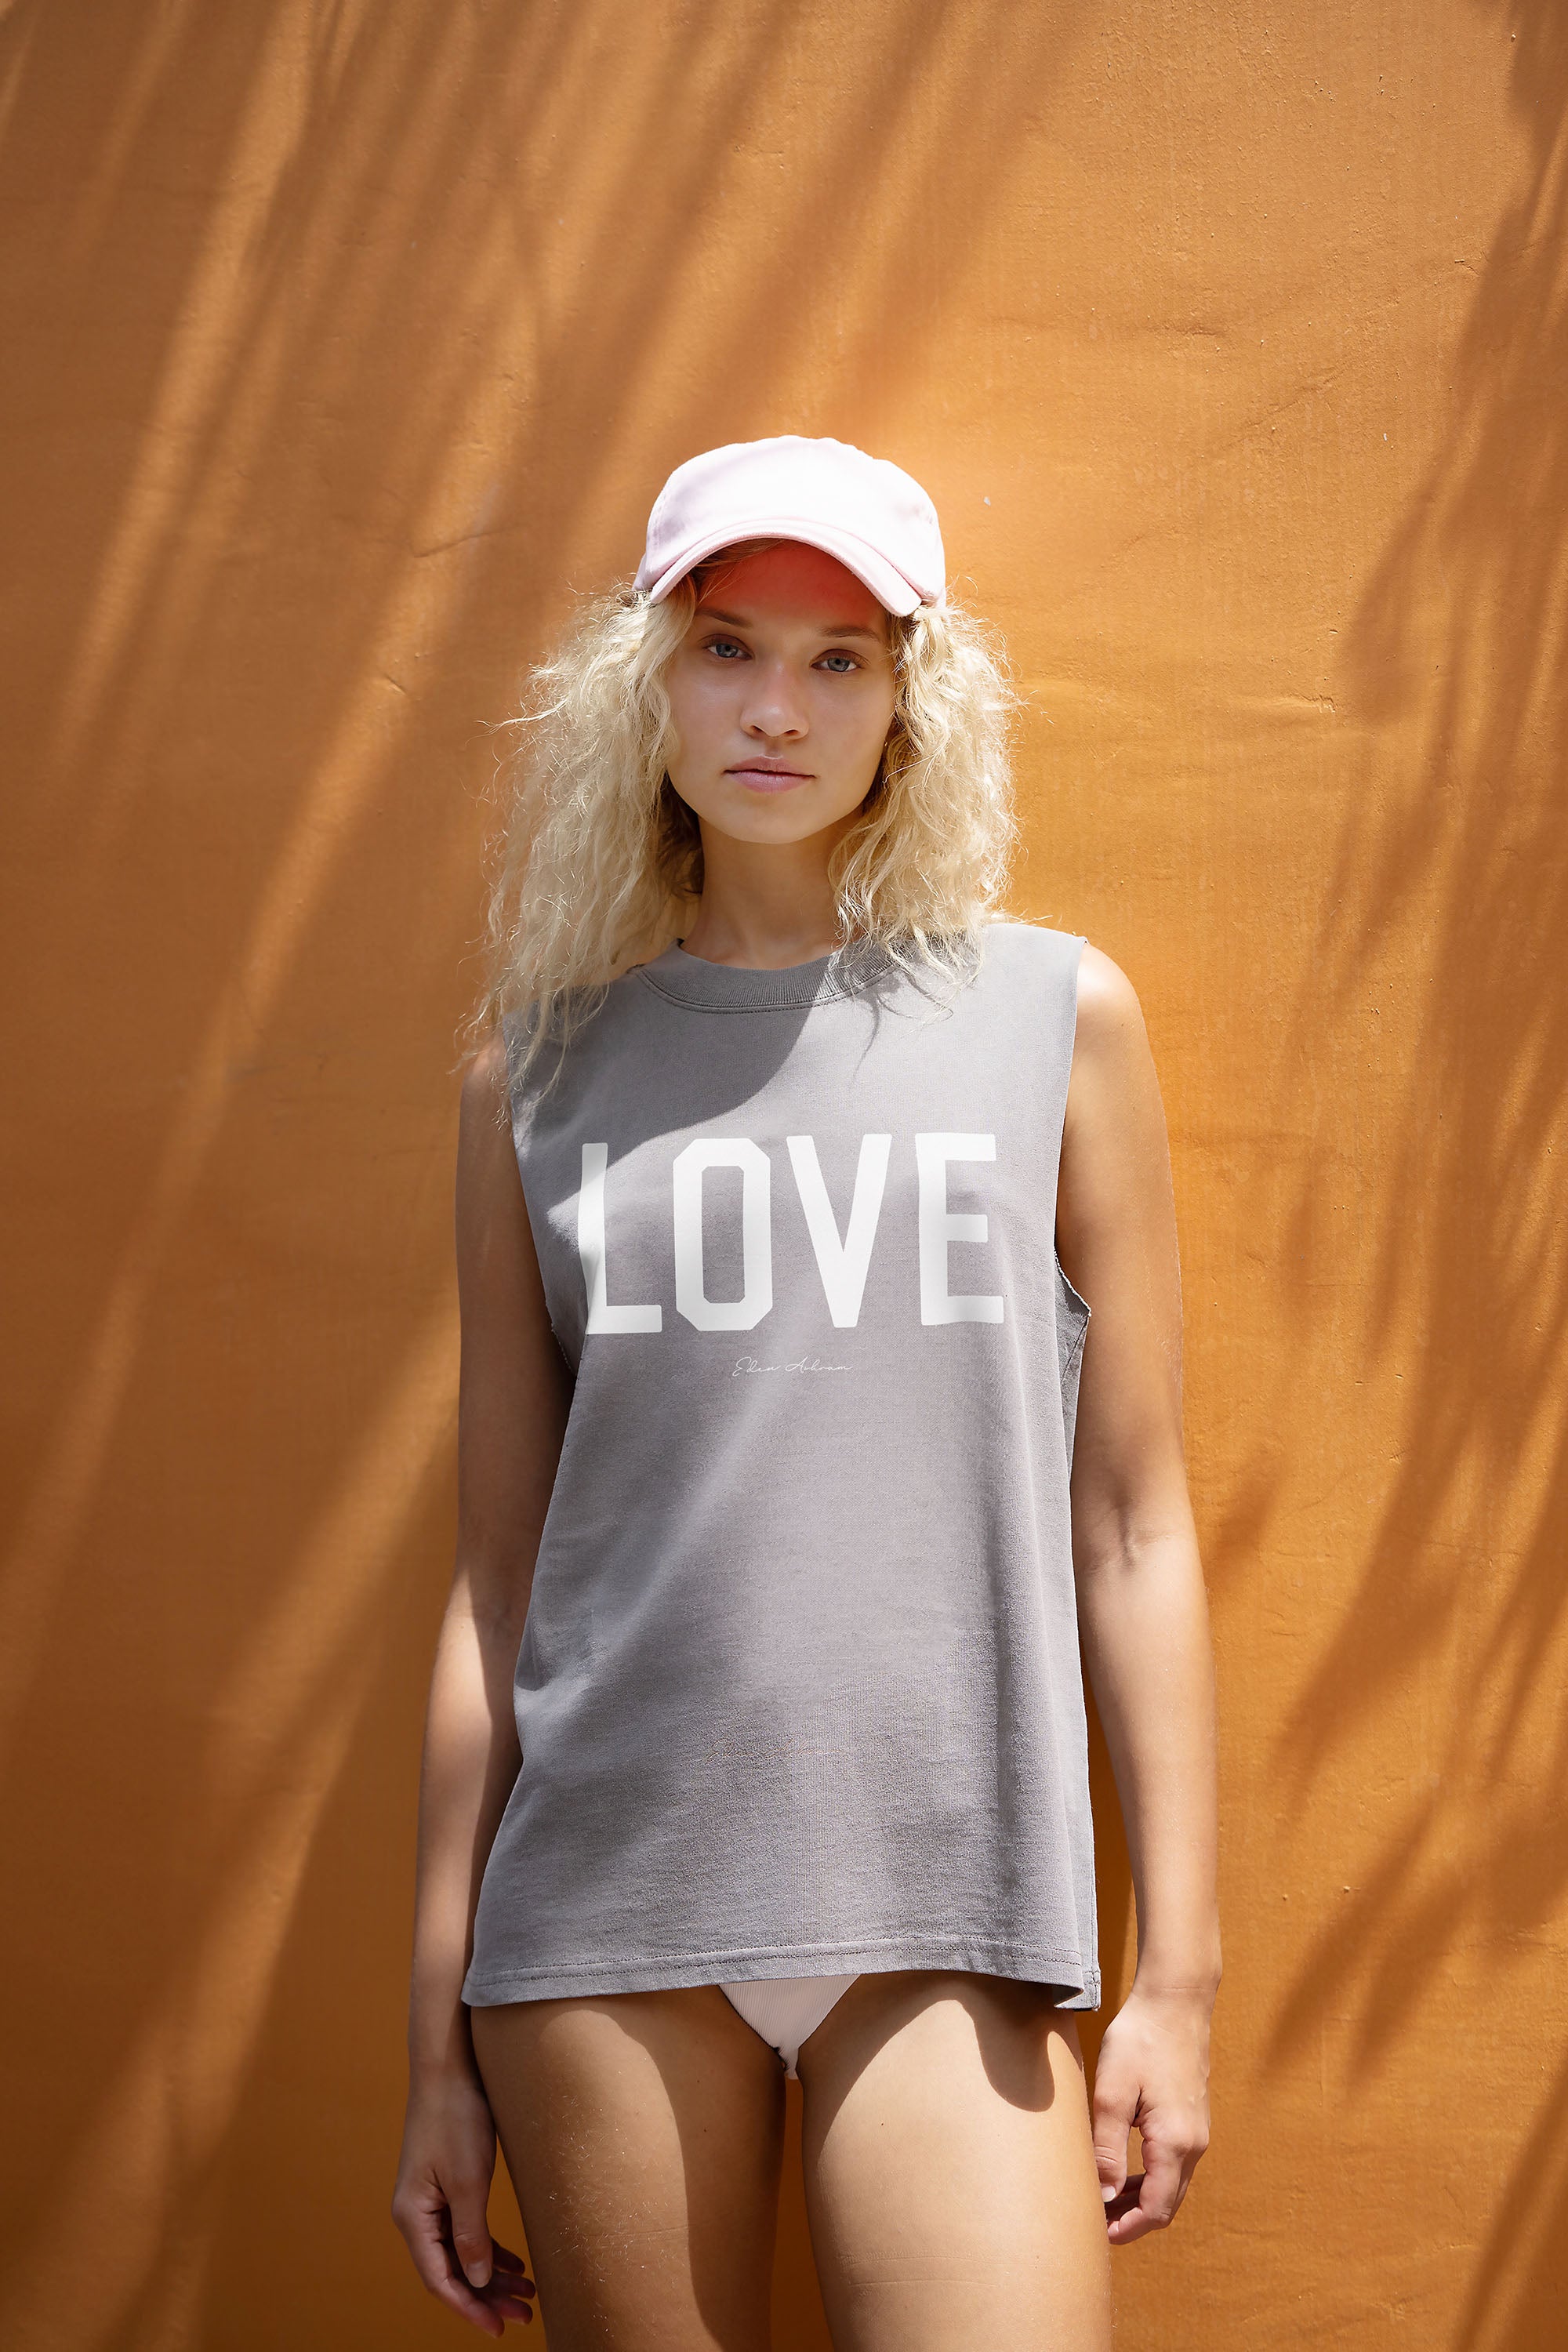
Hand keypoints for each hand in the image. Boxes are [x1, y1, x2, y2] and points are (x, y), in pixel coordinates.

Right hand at [392, 2066, 537, 2333]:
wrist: (449, 2067)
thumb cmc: (455, 2118)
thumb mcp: (468, 2180)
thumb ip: (471, 2234)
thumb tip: (479, 2281)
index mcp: (412, 2217)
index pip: (439, 2279)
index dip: (469, 2307)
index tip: (499, 2327)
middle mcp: (416, 2215)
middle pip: (451, 2271)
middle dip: (486, 2296)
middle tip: (524, 2314)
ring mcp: (430, 2200)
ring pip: (461, 2252)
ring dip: (491, 2275)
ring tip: (527, 2292)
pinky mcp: (445, 2185)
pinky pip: (466, 2230)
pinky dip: (488, 2248)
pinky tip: (514, 2261)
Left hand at [1090, 1979, 1212, 2244]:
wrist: (1175, 2002)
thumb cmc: (1140, 2041)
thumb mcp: (1112, 2093)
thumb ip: (1107, 2148)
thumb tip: (1105, 2197)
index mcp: (1175, 2142)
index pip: (1156, 2209)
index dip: (1128, 2229)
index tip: (1098, 2235)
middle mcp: (1194, 2144)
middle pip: (1167, 2204)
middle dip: (1133, 2220)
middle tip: (1095, 2222)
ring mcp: (1197, 2132)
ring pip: (1172, 2186)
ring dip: (1142, 2200)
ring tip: (1105, 2200)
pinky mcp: (1193, 2120)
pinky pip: (1175, 2165)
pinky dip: (1151, 2179)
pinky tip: (1125, 2172)